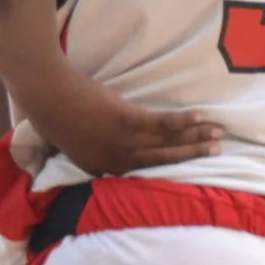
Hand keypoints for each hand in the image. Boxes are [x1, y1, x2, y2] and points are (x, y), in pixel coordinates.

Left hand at [33, 80, 223, 176]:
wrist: (46, 94)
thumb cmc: (47, 113)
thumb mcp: (64, 141)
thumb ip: (83, 147)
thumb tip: (88, 143)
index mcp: (98, 167)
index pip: (137, 171)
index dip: (162, 168)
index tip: (180, 165)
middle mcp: (116, 160)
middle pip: (161, 160)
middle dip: (191, 155)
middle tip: (216, 152)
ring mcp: (123, 141)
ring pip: (167, 144)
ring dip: (196, 139)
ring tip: (218, 136)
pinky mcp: (128, 120)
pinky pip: (163, 123)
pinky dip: (184, 121)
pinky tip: (201, 116)